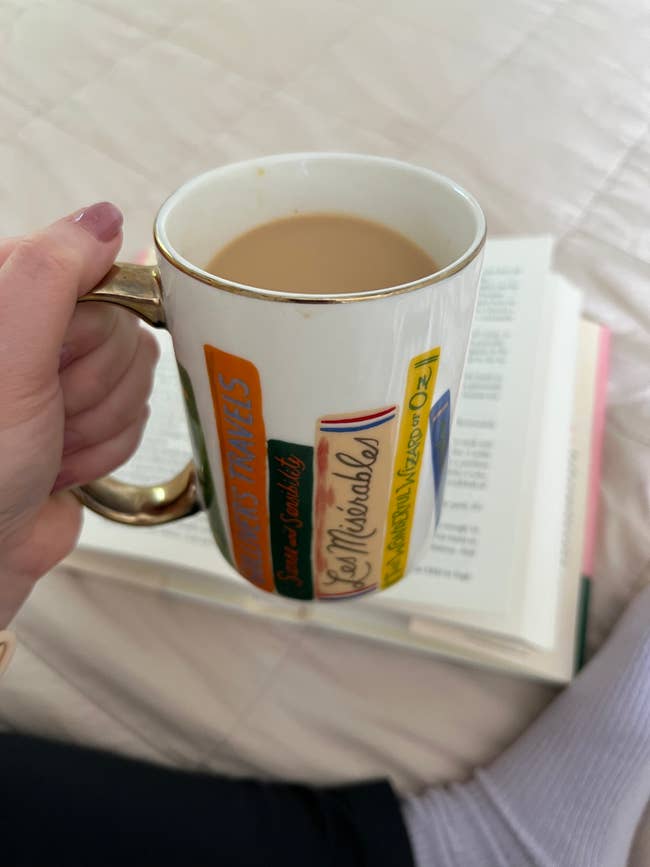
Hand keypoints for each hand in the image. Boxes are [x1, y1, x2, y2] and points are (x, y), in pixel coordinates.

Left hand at [0, 203, 158, 626]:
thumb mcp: (3, 354)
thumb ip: (50, 274)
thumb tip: (102, 218)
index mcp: (7, 293)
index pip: (95, 271)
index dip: (92, 325)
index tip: (56, 360)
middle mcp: (32, 328)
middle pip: (124, 328)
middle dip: (93, 385)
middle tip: (45, 412)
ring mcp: (60, 375)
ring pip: (136, 375)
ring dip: (97, 424)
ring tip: (48, 446)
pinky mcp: (85, 418)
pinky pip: (136, 415)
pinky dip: (104, 449)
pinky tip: (62, 465)